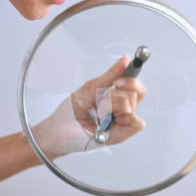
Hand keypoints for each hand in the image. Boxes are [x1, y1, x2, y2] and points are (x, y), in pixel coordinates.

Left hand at [32, 55, 147, 157]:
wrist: (58, 128)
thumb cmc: (72, 110)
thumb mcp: (92, 87)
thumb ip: (111, 74)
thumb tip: (126, 59)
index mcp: (118, 97)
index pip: (137, 87)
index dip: (132, 79)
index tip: (117, 80)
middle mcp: (123, 110)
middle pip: (137, 93)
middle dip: (115, 93)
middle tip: (102, 97)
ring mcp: (123, 122)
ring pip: (130, 105)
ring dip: (110, 105)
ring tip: (98, 113)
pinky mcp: (121, 135)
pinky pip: (136, 124)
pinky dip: (122, 118)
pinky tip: (106, 121)